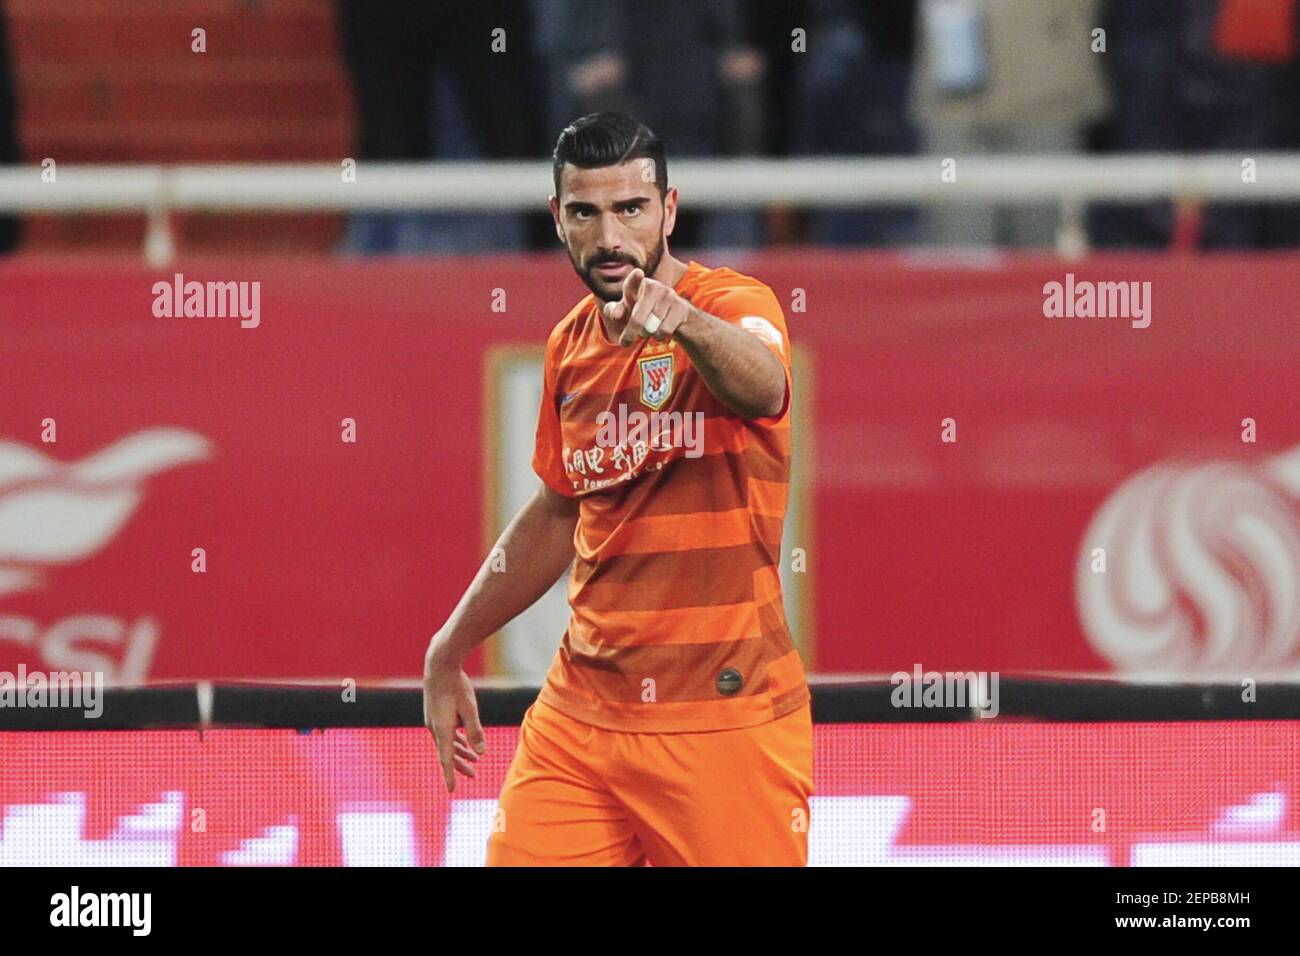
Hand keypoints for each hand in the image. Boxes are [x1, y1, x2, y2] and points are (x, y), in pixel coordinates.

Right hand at [422, 641, 486, 792]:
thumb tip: (481, 751)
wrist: (439, 665)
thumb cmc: (456, 685)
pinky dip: (455, 740)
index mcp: (442, 729)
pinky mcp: (435, 714)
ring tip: (474, 760)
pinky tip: (465, 741)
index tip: (452, 791)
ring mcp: (433, 721)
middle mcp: (434, 728)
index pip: (446, 759)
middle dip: (460, 765)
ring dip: (460, 752)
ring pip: (447, 742)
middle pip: (447, 753)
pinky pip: (446, 733)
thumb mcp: (470, 708)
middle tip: (473, 776)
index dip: (450, 776)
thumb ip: (475, 730)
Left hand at [602, 268, 692, 346]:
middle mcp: (654, 287)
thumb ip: (614, 310)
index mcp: (637, 284)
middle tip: (624, 342)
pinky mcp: (681, 307)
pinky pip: (664, 330)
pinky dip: (659, 336)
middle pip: (637, 319)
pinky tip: (659, 330)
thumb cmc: (641, 309)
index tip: (638, 273)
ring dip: (646, 333)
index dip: (635, 278)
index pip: (634, 281)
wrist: (673, 313)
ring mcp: (669, 296)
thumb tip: (615, 314)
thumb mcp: (625, 309)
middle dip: (629, 333)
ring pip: (651, 327)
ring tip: (647, 328)